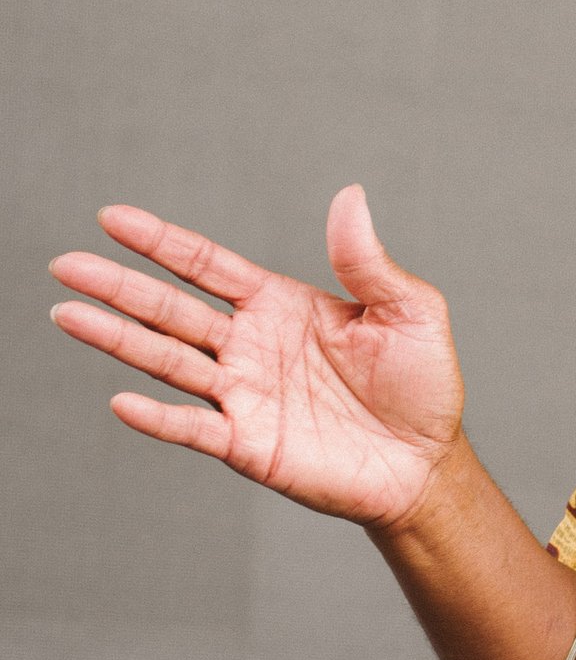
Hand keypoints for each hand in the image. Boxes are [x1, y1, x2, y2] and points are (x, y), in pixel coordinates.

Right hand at [50, 185, 466, 531]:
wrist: (427, 463)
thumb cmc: (422, 385)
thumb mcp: (409, 312)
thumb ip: (369, 262)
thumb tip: (351, 196)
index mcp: (279, 306)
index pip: (207, 267)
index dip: (161, 243)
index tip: (112, 218)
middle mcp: (250, 347)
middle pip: (171, 309)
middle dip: (118, 287)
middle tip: (65, 264)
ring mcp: (244, 395)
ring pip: (168, 361)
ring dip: (118, 339)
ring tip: (68, 314)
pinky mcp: (249, 444)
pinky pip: (194, 429)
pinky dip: (159, 418)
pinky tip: (123, 401)